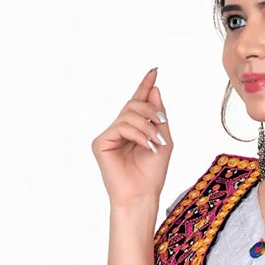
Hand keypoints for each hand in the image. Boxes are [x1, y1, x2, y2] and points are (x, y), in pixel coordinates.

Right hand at [91, 68, 173, 207]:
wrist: (143, 193)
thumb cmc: (153, 172)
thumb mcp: (164, 140)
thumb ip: (159, 116)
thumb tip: (154, 90)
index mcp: (135, 129)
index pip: (138, 102)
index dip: (145, 86)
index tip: (154, 71)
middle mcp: (120, 129)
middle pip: (134, 104)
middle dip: (152, 110)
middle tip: (163, 122)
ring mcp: (109, 135)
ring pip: (129, 114)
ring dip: (148, 125)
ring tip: (156, 142)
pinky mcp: (100, 142)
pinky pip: (121, 126)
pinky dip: (138, 134)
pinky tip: (146, 146)